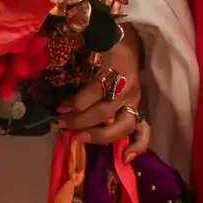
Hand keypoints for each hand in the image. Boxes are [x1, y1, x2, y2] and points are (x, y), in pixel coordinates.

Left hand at [61, 36, 146, 152]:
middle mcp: (127, 87)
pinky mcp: (138, 110)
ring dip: (100, 135)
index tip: (60, 107)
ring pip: (123, 125)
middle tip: (62, 123)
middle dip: (80, 120)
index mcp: (116, 68)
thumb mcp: (91, 49)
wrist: (129, 45)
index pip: (95, 90)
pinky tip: (125, 157)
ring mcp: (135, 101)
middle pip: (105, 111)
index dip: (76, 102)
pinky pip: (144, 131)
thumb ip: (76, 64)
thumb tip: (58, 90)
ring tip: (81, 139)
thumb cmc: (105, 47)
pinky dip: (138, 146)